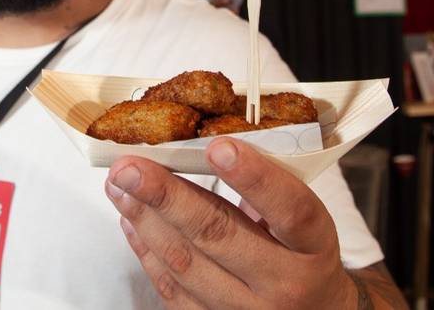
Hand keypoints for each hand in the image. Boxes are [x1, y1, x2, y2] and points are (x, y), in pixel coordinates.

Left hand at [105, 137, 357, 308]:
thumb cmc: (302, 255)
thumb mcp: (305, 223)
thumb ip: (267, 188)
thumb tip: (200, 143)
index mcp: (314, 247)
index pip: (291, 210)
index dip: (255, 177)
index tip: (217, 146)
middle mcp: (285, 284)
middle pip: (220, 236)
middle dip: (167, 196)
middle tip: (129, 167)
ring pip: (186, 264)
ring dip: (145, 220)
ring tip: (119, 186)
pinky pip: (172, 290)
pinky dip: (146, 251)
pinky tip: (131, 220)